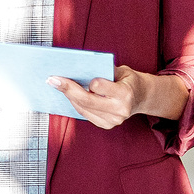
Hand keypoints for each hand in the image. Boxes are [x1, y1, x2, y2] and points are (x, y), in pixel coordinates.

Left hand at [49, 65, 187, 130]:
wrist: (142, 97)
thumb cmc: (129, 80)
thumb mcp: (122, 70)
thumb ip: (104, 70)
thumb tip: (78, 68)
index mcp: (125, 94)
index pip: (98, 86)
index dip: (88, 79)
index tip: (77, 72)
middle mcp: (119, 110)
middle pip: (86, 100)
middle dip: (67, 88)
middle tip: (52, 80)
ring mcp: (112, 120)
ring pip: (82, 108)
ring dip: (69, 96)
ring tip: (57, 84)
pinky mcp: (106, 125)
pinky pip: (85, 114)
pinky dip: (76, 103)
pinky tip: (69, 95)